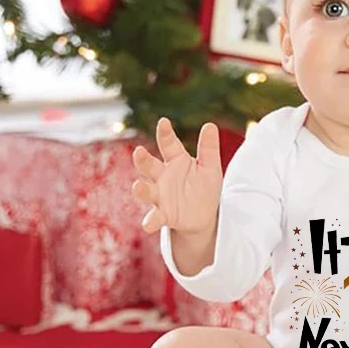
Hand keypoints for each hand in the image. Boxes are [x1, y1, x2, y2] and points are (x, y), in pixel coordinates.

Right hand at [131, 118, 222, 234]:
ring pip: (147, 191)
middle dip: (143, 160)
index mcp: (176, 160)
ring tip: (137, 186)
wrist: (204, 215)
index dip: (166, 133)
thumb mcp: (210, 167)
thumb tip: (210, 125)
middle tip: (139, 152)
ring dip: (141, 189)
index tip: (163, 122)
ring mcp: (160, 195)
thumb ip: (209, 148)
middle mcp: (163, 176)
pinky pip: (154, 217)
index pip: (169, 144)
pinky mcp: (163, 214)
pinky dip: (150, 221)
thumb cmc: (204, 187)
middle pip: (150, 166)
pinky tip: (147, 225)